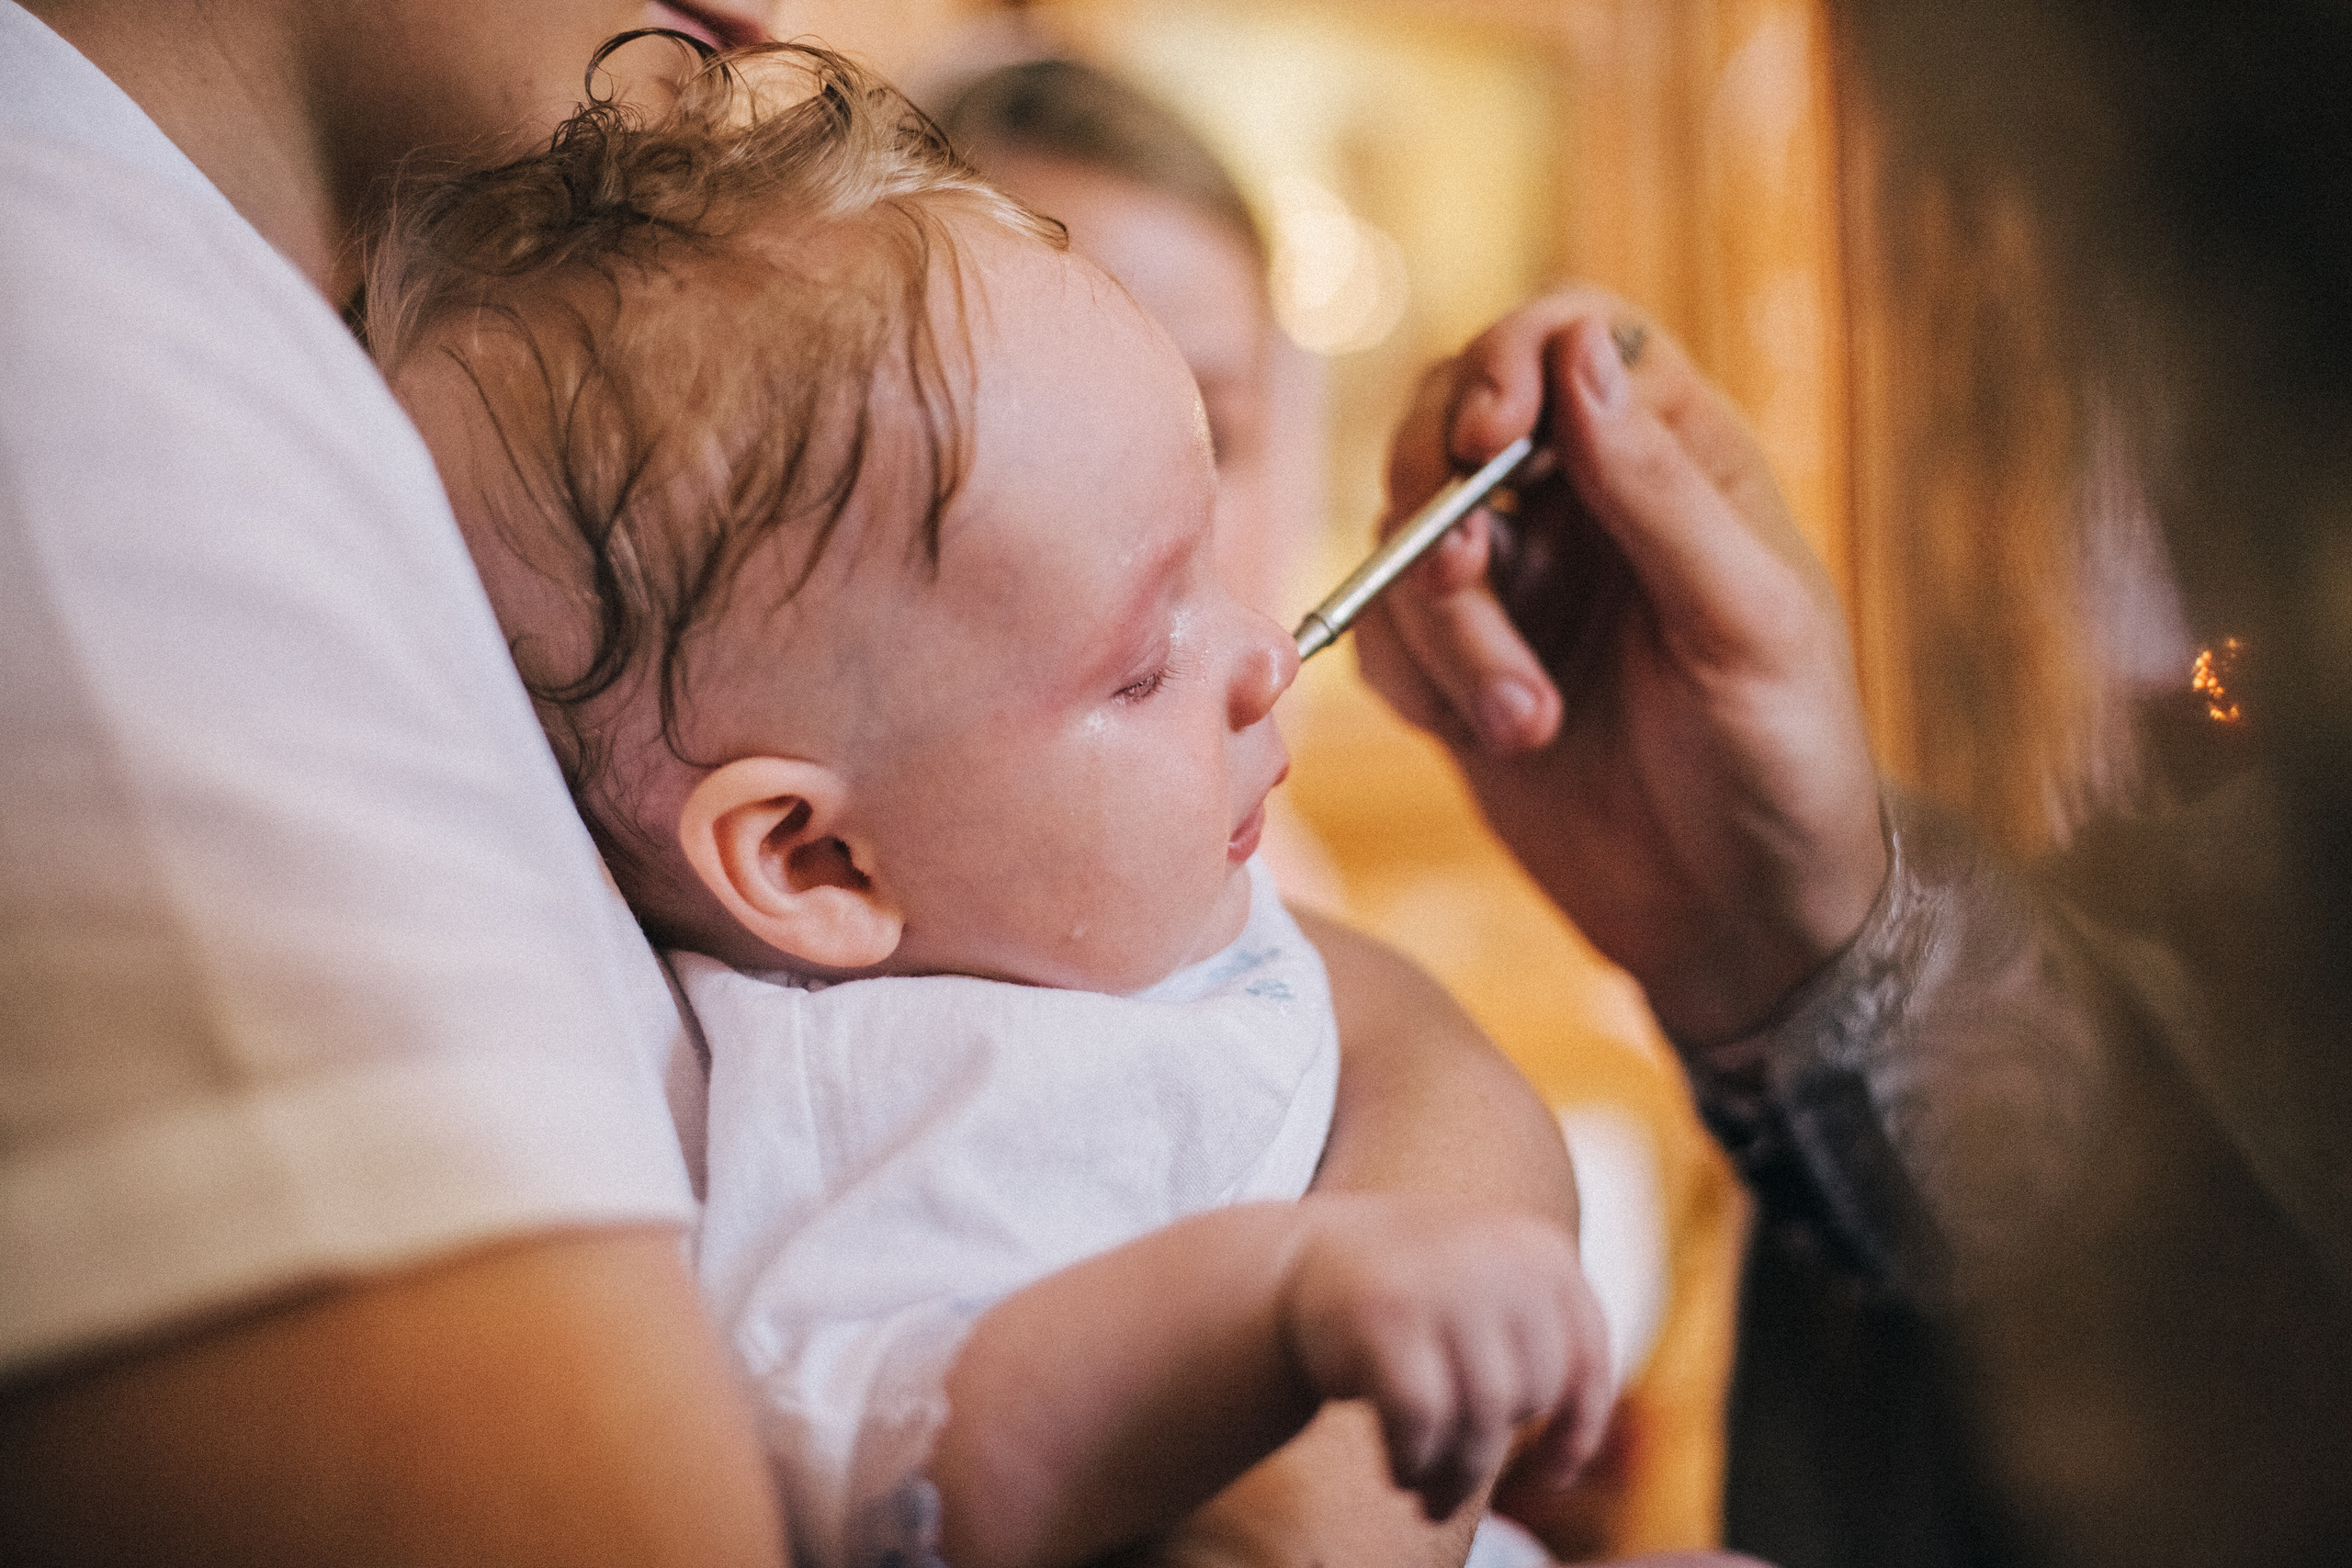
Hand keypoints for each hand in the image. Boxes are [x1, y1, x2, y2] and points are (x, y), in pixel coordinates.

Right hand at [1277, 1195, 1611, 1524]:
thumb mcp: (1496, 1295)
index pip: (1586, 1359)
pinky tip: (1400, 1472)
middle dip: (1493, 1445)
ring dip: (1455, 1477)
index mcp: (1541, 1250)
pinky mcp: (1384, 1316)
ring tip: (1429, 1493)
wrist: (1310, 1260)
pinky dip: (1414, 1462)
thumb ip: (1546, 1349)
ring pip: (1481, 1420)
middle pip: (1529, 1397)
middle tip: (1455, 1467)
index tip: (1552, 1477)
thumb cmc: (1418, 1302)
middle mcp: (1499, 1257)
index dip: (1577, 1429)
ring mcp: (1442, 1283)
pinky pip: (1423, 1424)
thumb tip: (1567, 1468)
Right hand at [1356, 286, 1885, 1042]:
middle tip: (1471, 583)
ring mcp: (1514, 585)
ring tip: (1527, 722)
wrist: (1738, 921)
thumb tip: (1579, 349)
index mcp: (1676, 455)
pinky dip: (1415, 680)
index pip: (1565, 336)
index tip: (1484, 443)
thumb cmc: (1784, 764)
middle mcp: (1583, 502)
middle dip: (1441, 509)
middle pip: (1446, 420)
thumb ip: (1659, 489)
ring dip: (1446, 631)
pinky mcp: (1459, 668)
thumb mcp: (1746, 621)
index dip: (1506, 363)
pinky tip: (1491, 740)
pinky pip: (1383, 634)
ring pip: (1404, 540)